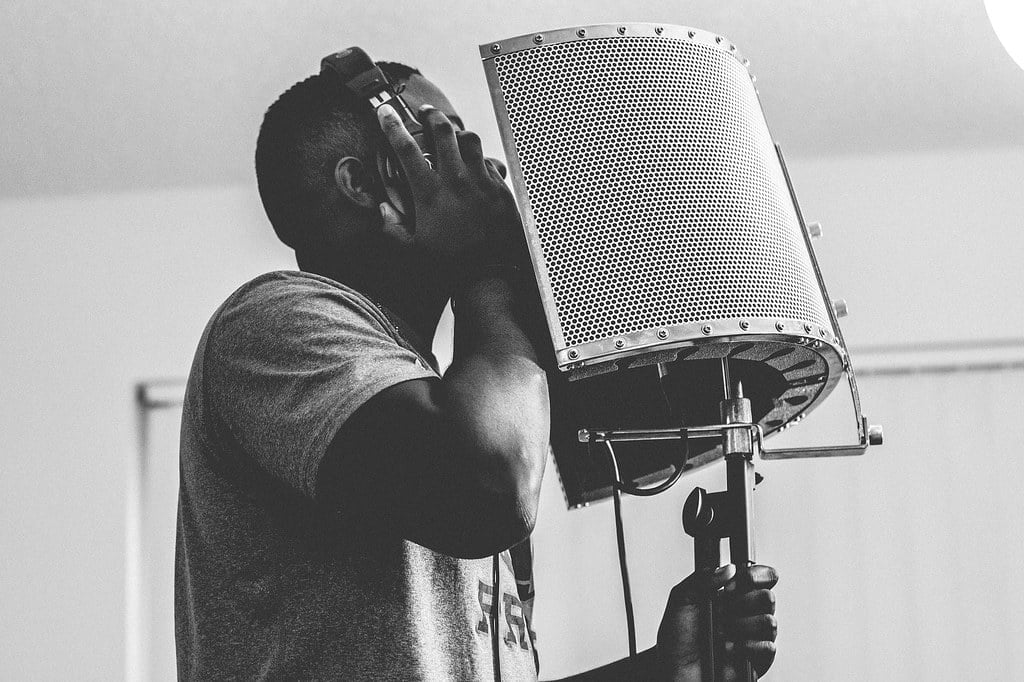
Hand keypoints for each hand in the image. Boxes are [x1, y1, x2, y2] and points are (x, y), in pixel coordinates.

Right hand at [376, 103, 522, 272]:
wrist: (491, 274)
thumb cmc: (451, 265)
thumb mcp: (413, 252)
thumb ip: (392, 230)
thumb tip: (382, 211)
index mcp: (430, 193)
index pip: (406, 149)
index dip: (392, 125)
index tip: (385, 111)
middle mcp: (456, 180)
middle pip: (442, 131)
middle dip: (430, 116)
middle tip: (424, 112)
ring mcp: (480, 181)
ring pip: (469, 139)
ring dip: (457, 132)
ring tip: (451, 134)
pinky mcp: (500, 188)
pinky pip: (489, 160)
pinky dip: (479, 157)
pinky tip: (475, 164)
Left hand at [656, 564, 778, 680]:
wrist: (674, 669)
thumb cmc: (678, 637)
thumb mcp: (682, 599)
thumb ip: (703, 578)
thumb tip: (729, 569)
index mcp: (733, 594)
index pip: (761, 577)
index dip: (757, 575)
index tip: (741, 578)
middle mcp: (747, 613)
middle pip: (768, 598)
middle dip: (743, 603)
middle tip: (722, 609)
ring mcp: (754, 636)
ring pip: (769, 622)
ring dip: (740, 626)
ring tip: (719, 632)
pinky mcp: (758, 659)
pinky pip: (768, 647)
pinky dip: (746, 646)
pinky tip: (727, 647)